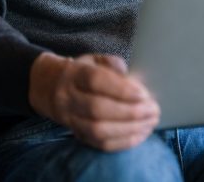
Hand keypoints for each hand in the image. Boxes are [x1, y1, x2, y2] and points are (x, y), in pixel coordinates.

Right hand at [28, 52, 159, 150]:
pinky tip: (141, 133)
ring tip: (151, 122)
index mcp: (74, 74)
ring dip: (130, 128)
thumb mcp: (94, 59)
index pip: (96, 81)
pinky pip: (100, 144)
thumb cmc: (81, 72)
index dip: (121, 88)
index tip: (144, 93)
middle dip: (131, 111)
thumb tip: (133, 78)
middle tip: (153, 109)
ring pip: (98, 130)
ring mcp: (70, 119)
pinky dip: (124, 141)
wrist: (49, 88)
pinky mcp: (77, 135)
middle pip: (98, 109)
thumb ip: (113, 64)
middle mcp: (68, 98)